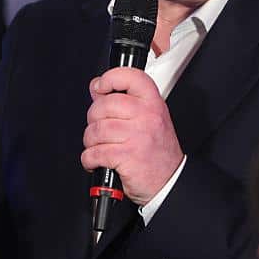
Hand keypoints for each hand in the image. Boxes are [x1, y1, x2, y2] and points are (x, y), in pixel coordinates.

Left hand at [81, 66, 183, 205]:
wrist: (169, 181)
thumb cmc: (157, 151)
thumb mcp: (147, 119)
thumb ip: (124, 101)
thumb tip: (97, 88)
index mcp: (153, 103)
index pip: (130, 77)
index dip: (110, 78)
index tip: (100, 86)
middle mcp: (147, 116)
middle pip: (104, 104)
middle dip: (93, 118)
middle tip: (98, 127)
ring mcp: (137, 136)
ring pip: (96, 129)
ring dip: (90, 141)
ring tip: (98, 146)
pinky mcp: (127, 156)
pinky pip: (94, 152)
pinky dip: (89, 158)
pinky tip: (97, 160)